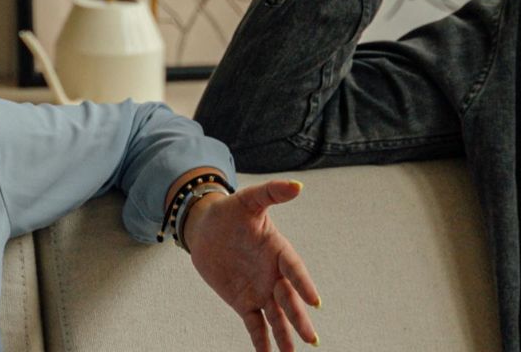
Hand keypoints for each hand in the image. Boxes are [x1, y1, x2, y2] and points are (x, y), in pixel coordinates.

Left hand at [184, 180, 321, 351]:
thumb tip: (297, 185)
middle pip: (288, 299)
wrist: (206, 228)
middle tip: (311, 338)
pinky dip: (262, 342)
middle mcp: (273, 274)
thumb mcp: (249, 200)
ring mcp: (260, 290)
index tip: (314, 300)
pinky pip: (255, 325)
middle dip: (299, 318)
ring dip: (285, 336)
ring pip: (276, 317)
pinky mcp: (244, 302)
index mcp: (278, 250)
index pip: (293, 268)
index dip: (303, 283)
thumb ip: (271, 193)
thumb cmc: (231, 212)